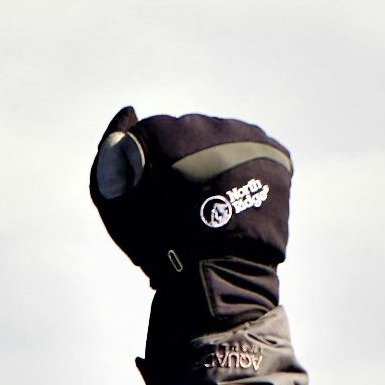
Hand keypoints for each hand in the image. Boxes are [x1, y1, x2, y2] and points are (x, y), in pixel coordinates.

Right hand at [90, 108, 290, 333]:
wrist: (218, 271)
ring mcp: (249, 136)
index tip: (152, 193)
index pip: (152, 132)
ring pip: (222, 141)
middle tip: (183, 200)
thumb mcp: (114, 200)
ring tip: (212, 201)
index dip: (148, 163)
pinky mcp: (276, 152)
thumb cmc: (157, 241)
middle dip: (184, 159)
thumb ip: (108, 150)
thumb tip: (128, 112)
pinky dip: (241, 169)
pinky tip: (233, 197)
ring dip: (214, 162)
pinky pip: (252, 151)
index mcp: (170, 131)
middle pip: (189, 133)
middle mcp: (211, 125)